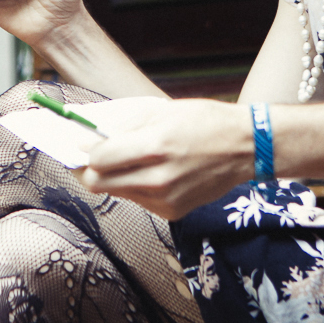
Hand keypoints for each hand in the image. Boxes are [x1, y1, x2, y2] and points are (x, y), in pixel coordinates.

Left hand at [77, 98, 254, 218]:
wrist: (245, 148)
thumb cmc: (203, 121)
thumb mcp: (160, 110)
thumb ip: (120, 125)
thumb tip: (84, 134)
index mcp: (155, 146)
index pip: (97, 160)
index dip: (83, 150)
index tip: (78, 142)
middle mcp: (158, 178)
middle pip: (97, 184)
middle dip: (85, 169)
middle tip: (84, 157)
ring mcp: (165, 199)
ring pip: (115, 192)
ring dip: (111, 177)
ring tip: (123, 159)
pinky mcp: (172, 212)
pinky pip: (137, 200)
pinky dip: (133, 186)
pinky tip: (148, 171)